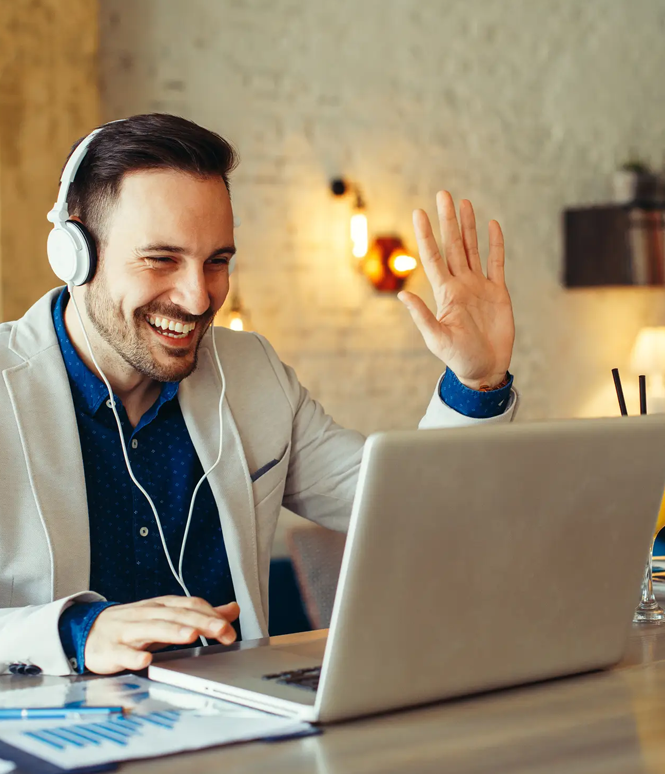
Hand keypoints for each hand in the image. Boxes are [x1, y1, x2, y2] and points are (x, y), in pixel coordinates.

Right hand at [85, 596, 239, 673]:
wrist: (88, 630)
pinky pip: (123, 653)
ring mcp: (128, 631)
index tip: (229, 628)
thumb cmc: (134, 624)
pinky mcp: (111, 650)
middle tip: (221, 630)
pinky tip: (145, 660)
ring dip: (172, 632)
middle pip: (176, 616)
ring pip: (152, 629)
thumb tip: (232, 609)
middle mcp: (147, 615)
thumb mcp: (167, 615)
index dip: (210, 615)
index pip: (190, 605)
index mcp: (162, 606)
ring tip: (191, 636)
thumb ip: (200, 614)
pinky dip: (133, 656)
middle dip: (200, 622)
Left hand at [398, 191, 514, 389]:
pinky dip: (495, 244)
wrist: (484, 369)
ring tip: (464, 203)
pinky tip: (492, 225)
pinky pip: (497, 263)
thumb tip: (402, 294)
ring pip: (473, 249)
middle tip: (443, 194)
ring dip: (468, 226)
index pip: (434, 257)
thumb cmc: (458, 358)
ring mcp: (479, 286)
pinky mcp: (498, 292)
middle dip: (448, 220)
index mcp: (445, 293)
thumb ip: (422, 316)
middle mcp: (460, 284)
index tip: (419, 212)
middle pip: (453, 245)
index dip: (426, 235)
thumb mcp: (437, 338)